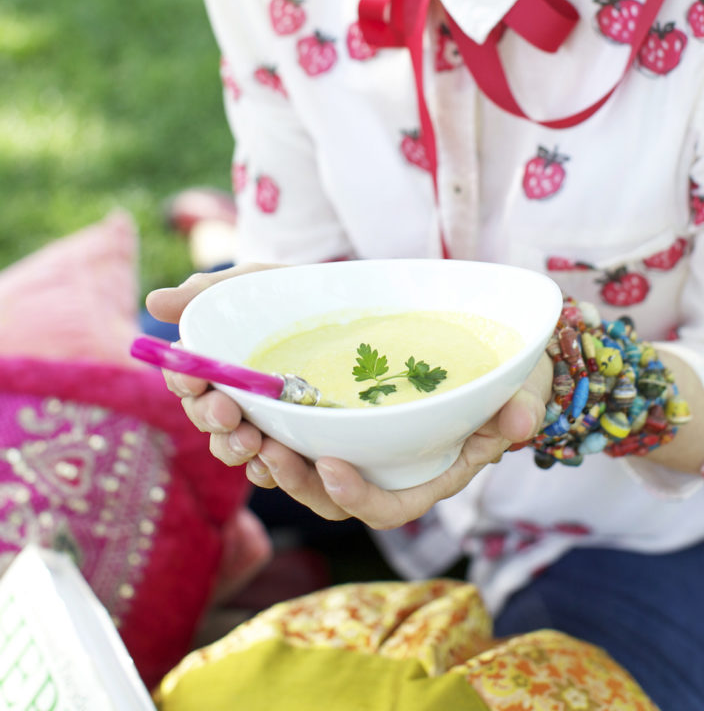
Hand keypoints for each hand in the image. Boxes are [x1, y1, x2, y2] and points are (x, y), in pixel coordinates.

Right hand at [150, 265, 553, 528]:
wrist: (459, 308)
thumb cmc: (356, 303)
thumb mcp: (284, 286)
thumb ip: (224, 292)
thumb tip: (156, 300)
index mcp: (282, 406)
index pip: (227, 422)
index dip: (203, 407)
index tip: (191, 380)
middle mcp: (318, 442)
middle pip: (260, 462)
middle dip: (232, 441)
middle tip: (224, 411)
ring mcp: (367, 462)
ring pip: (313, 495)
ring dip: (286, 475)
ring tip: (267, 445)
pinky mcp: (420, 477)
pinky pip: (382, 507)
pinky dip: (352, 494)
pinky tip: (330, 461)